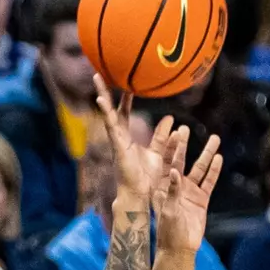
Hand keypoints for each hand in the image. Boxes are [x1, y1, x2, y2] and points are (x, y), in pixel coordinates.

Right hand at [92, 74, 175, 199]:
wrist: (141, 195)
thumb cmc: (148, 177)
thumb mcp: (159, 153)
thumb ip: (163, 137)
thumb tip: (172, 121)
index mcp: (128, 138)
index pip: (124, 114)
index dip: (125, 99)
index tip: (127, 83)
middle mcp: (119, 137)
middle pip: (112, 110)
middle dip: (106, 93)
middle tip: (99, 74)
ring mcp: (116, 141)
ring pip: (107, 114)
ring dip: (102, 96)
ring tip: (96, 79)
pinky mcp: (117, 146)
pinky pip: (111, 127)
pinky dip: (106, 113)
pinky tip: (100, 100)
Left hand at [154, 132, 222, 253]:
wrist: (180, 247)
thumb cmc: (168, 230)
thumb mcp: (168, 210)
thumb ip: (172, 191)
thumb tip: (175, 171)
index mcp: (164, 185)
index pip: (167, 161)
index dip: (171, 147)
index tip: (175, 131)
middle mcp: (177, 185)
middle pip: (182, 160)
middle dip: (185, 144)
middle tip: (187, 128)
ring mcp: (190, 191)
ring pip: (200, 168)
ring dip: (207, 154)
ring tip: (215, 139)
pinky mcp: (202, 200)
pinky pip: (209, 182)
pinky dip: (214, 171)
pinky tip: (220, 159)